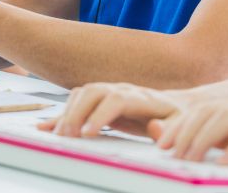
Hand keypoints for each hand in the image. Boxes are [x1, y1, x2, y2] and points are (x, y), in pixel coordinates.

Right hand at [39, 83, 193, 137]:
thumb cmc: (179, 118)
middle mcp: (122, 90)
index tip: (88, 133)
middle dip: (78, 112)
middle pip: (93, 91)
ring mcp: (110, 93)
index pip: (117, 99)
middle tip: (68, 136)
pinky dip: (60, 115)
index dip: (100, 114)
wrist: (176, 105)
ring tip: (59, 136)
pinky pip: (76, 103)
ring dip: (67, 112)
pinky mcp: (101, 103)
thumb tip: (155, 128)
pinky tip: (46, 127)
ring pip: (82, 93)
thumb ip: (170, 128)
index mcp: (141, 97)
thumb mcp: (181, 123)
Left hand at [154, 95, 227, 166]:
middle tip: (169, 154)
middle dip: (186, 131)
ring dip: (205, 137)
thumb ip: (226, 142)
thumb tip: (191, 147)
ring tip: (189, 158)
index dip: (180, 125)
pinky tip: (225, 161)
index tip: (161, 145)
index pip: (204, 109)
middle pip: (211, 110)